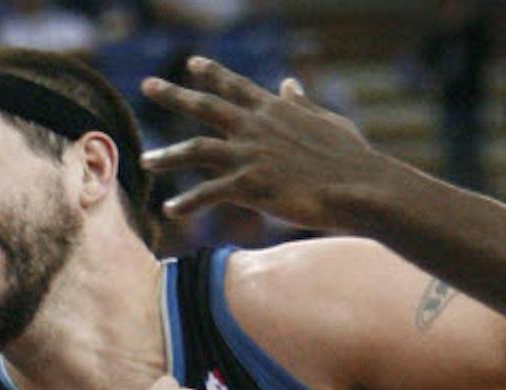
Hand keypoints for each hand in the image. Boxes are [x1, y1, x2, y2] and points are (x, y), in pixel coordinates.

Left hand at [141, 58, 402, 228]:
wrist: (359, 186)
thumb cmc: (350, 158)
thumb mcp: (326, 121)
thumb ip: (301, 103)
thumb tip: (290, 83)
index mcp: (274, 110)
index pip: (236, 85)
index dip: (212, 73)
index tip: (191, 63)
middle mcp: (256, 126)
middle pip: (205, 105)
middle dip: (173, 94)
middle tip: (147, 85)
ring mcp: (250, 155)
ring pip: (196, 149)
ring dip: (168, 155)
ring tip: (146, 160)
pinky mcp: (250, 185)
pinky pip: (208, 194)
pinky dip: (187, 202)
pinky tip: (170, 210)